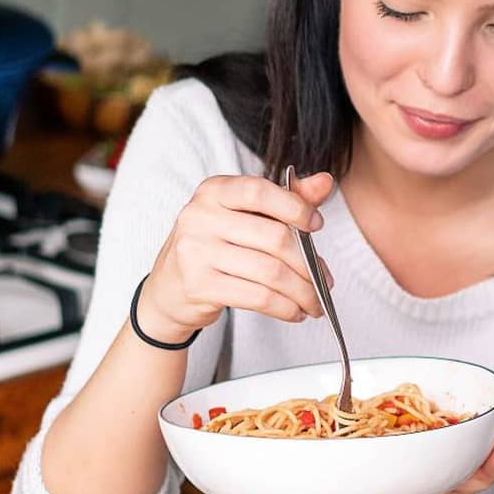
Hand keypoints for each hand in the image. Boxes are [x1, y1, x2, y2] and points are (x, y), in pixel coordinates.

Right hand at [136, 171, 337, 343]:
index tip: (317, 224)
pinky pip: (258, 297)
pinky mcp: (199, 286)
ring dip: (303, 292)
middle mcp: (200, 217)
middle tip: (324, 280)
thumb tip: (325, 182)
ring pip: (271, 272)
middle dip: (309, 264)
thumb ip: (287, 199)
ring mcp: (196, 251)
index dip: (295, 207)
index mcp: (214, 191)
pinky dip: (285, 308)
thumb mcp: (245, 216)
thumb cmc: (215, 246)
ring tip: (314, 301)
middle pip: (275, 238)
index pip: (259, 191)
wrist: (169, 288)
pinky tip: (295, 311)